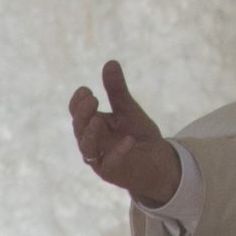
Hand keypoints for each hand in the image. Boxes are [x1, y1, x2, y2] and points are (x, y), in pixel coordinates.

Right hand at [68, 59, 180, 207]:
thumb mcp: (128, 109)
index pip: (77, 113)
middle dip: (83, 114)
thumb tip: (110, 62)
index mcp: (93, 125)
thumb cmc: (138, 134)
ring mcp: (100, 159)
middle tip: (91, 99)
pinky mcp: (113, 173)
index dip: (78, 102)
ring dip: (91, 134)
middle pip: (79, 129)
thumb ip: (117, 90)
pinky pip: (111, 163)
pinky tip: (129, 140)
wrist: (158, 161)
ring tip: (98, 120)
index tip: (85, 90)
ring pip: (87, 148)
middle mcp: (92, 142)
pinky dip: (118, 152)